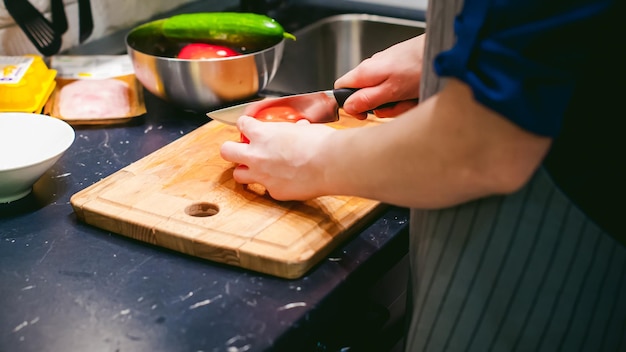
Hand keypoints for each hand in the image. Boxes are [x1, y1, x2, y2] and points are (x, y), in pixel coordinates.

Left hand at [220, 116, 336, 199]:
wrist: (330, 164)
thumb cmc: (320, 144)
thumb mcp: (304, 129)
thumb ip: (294, 130)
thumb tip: (299, 129)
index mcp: (263, 134)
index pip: (241, 125)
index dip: (245, 125)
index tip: (248, 127)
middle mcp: (257, 155)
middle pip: (226, 151)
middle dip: (231, 149)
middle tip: (240, 150)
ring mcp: (263, 176)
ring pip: (238, 175)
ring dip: (245, 171)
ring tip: (256, 169)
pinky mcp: (274, 192)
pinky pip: (266, 189)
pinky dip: (272, 185)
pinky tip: (284, 182)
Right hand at [334, 35, 424, 118]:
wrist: (442, 50)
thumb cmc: (419, 66)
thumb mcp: (390, 90)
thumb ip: (367, 100)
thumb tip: (348, 107)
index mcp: (365, 72)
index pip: (341, 89)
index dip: (348, 105)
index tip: (362, 114)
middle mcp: (373, 68)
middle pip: (365, 96)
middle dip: (382, 107)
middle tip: (396, 106)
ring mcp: (387, 69)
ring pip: (384, 95)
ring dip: (398, 103)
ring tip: (411, 99)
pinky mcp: (401, 70)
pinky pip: (398, 90)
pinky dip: (407, 96)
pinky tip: (417, 93)